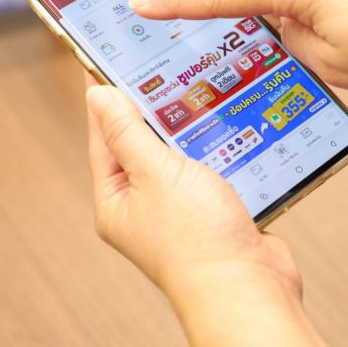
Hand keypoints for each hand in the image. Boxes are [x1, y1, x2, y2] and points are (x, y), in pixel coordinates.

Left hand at [85, 75, 336, 346]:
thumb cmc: (197, 239)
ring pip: (181, 154)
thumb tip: (99, 96)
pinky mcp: (214, 210)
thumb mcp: (155, 173)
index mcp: (116, 200)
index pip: (104, 136)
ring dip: (190, 126)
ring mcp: (180, 210)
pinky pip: (210, 168)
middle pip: (142, 143)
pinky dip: (218, 146)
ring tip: (198, 87)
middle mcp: (144, 206)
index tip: (107, 59)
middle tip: (161, 65)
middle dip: (153, 107)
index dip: (105, 97)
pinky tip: (228, 123)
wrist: (248, 287)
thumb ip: (127, 132)